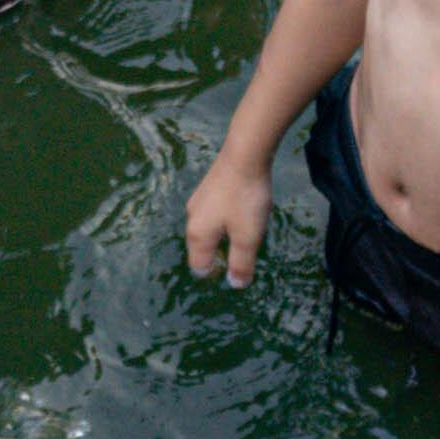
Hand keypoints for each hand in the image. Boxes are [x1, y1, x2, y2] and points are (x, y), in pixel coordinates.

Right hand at [182, 155, 269, 284]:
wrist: (245, 153)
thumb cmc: (245, 199)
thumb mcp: (247, 237)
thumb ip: (241, 263)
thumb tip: (235, 284)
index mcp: (197, 235)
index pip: (199, 266)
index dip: (217, 273)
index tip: (238, 267)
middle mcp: (191, 218)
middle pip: (201, 248)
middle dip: (220, 255)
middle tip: (245, 251)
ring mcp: (197, 201)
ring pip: (207, 230)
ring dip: (224, 236)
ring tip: (246, 231)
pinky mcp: (207, 188)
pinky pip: (213, 214)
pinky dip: (225, 220)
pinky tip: (241, 211)